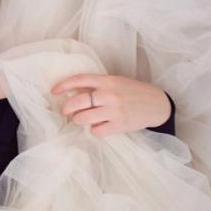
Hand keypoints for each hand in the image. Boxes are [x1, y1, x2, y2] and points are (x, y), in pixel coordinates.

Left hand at [50, 73, 170, 136]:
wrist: (156, 103)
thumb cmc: (132, 92)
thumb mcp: (115, 82)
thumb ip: (96, 86)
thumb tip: (72, 91)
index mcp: (107, 81)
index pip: (80, 80)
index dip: (63, 85)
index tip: (53, 91)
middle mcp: (109, 94)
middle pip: (78, 102)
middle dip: (66, 108)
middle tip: (65, 111)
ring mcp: (114, 110)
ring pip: (83, 118)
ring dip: (78, 120)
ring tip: (81, 119)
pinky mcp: (119, 125)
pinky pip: (96, 130)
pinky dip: (94, 129)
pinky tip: (98, 126)